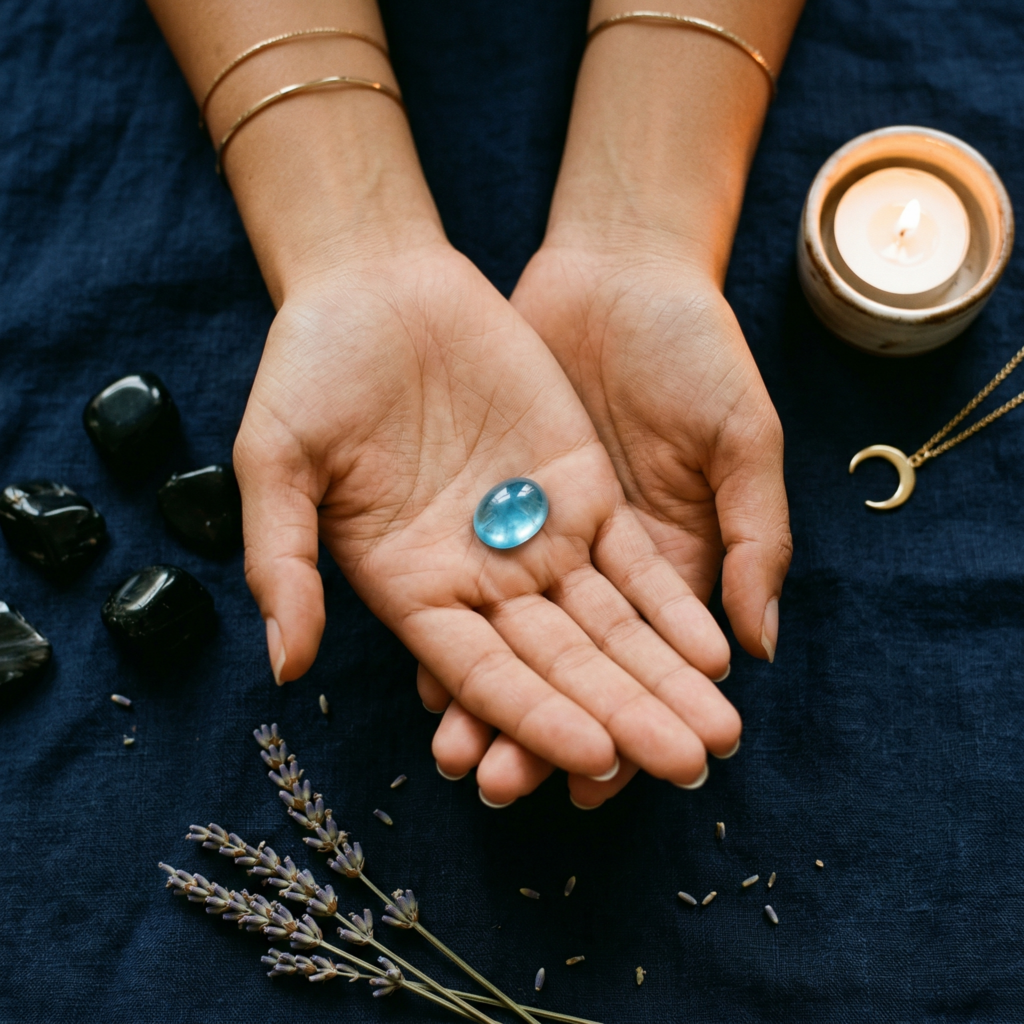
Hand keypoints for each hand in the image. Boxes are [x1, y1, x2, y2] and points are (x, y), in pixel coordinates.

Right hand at [233, 239, 741, 804]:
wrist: (376, 285)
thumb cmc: (309, 367)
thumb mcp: (275, 458)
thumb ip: (282, 559)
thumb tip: (286, 667)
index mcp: (410, 588)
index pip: (480, 673)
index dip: (534, 717)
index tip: (593, 760)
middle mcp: (480, 578)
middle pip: (561, 665)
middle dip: (624, 717)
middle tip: (687, 770)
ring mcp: (535, 535)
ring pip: (610, 624)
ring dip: (663, 676)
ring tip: (718, 731)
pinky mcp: (580, 487)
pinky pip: (634, 559)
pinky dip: (672, 602)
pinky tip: (715, 647)